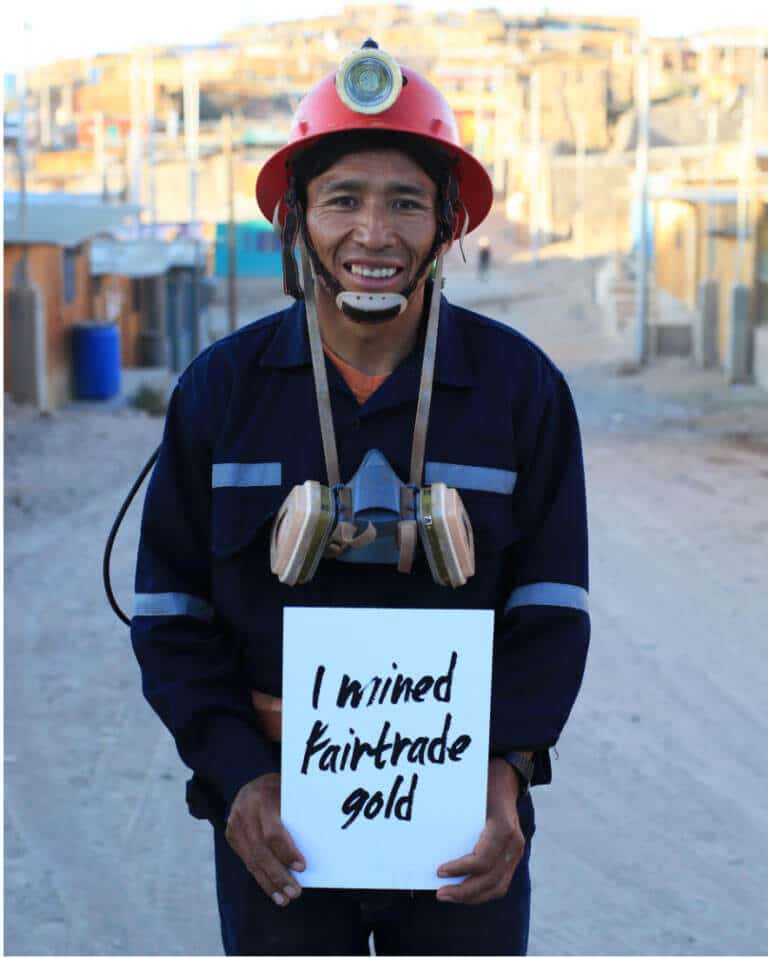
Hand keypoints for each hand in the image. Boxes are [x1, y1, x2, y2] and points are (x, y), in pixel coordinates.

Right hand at [225, 773, 305, 906]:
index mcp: (262, 798)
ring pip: (252, 860)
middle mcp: (245, 812)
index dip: (287, 852)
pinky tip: (272, 891)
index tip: (302, 867)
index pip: (272, 832)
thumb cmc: (280, 788)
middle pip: (261, 851)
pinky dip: (261, 877)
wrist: (252, 783)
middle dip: (279, 875)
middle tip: (295, 892)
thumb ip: (299, 811)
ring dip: (269, 883)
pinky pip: (247, 861)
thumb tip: (323, 839)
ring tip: (284, 899)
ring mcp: (235, 824)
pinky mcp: (231, 835)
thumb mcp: (290, 791)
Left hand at [435, 758, 525, 904]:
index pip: (483, 860)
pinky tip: (464, 891)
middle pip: (491, 879)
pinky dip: (482, 891)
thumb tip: (427, 826)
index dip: (460, 869)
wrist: (507, 779)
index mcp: (503, 828)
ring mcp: (515, 852)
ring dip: (472, 896)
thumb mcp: (472, 792)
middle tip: (440, 893)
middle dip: (464, 891)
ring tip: (449, 895)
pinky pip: (500, 882)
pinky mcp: (513, 857)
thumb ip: (456, 811)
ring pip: (497, 886)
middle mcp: (513, 843)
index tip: (439, 871)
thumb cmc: (485, 784)